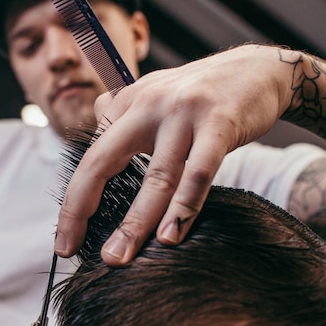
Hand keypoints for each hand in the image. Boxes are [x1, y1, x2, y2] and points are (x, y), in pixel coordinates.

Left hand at [54, 44, 298, 264]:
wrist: (259, 68)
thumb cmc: (201, 93)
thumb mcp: (154, 95)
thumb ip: (123, 112)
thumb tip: (94, 124)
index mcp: (127, 103)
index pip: (90, 158)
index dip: (73, 202)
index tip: (65, 241)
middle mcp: (148, 105)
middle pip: (104, 163)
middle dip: (83, 211)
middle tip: (74, 252)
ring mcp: (183, 112)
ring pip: (156, 176)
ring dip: (136, 222)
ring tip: (122, 257)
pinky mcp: (220, 123)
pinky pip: (199, 172)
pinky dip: (184, 207)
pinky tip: (171, 237)